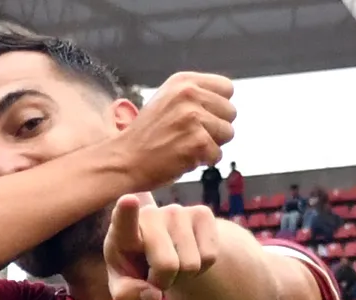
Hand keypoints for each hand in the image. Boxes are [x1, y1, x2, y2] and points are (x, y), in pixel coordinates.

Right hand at [106, 72, 235, 190]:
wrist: (124, 160)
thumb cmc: (147, 136)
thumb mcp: (167, 100)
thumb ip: (195, 96)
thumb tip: (226, 101)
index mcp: (183, 81)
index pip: (227, 89)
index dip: (219, 107)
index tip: (203, 118)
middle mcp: (189, 94)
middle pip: (230, 112)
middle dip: (216, 127)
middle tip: (191, 136)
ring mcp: (193, 118)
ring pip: (227, 134)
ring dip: (211, 145)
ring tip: (187, 146)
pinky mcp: (197, 142)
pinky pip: (217, 155)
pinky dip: (203, 162)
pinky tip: (184, 158)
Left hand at [106, 195, 221, 299]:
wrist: (162, 252)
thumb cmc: (136, 269)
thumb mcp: (124, 288)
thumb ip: (128, 297)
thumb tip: (153, 295)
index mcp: (121, 232)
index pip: (123, 221)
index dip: (126, 212)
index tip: (129, 200)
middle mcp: (149, 215)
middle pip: (167, 265)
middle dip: (164, 281)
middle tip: (156, 276)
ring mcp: (176, 211)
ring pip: (191, 264)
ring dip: (183, 276)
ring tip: (172, 265)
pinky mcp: (202, 213)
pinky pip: (209, 257)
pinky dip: (201, 268)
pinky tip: (187, 257)